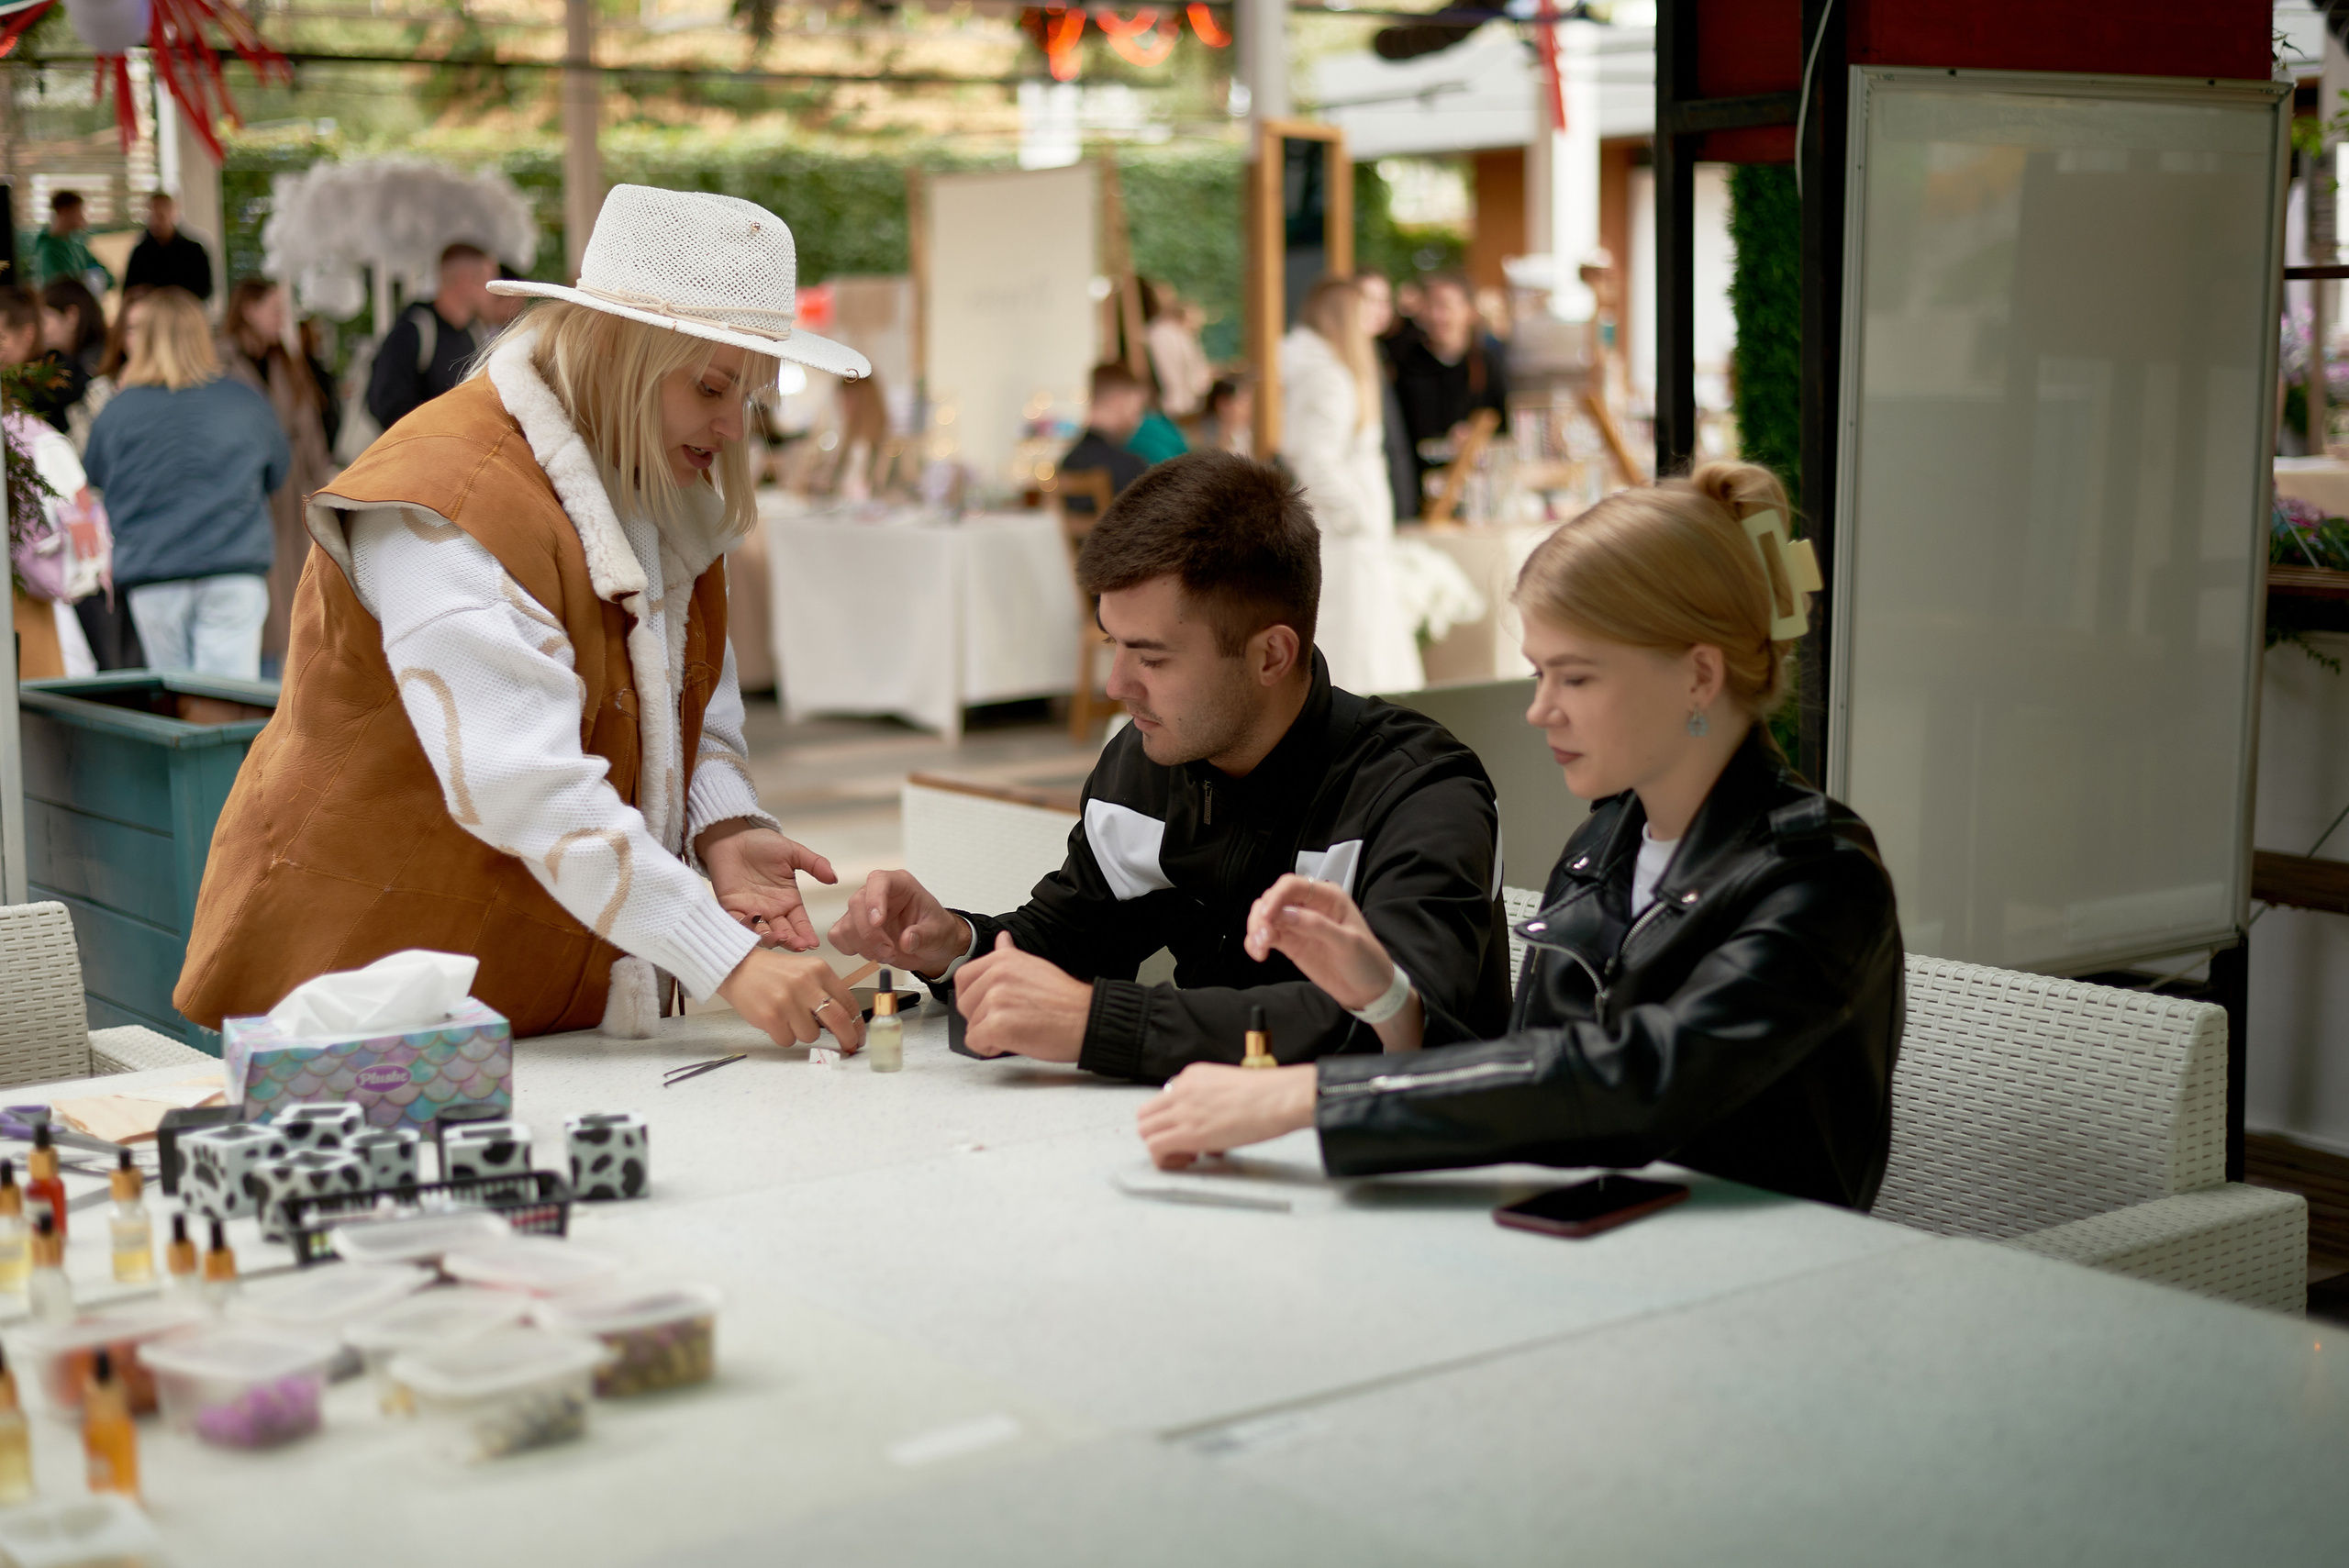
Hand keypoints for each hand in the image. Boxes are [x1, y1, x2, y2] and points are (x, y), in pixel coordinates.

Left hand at [698, 822, 835, 952]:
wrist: (733, 836)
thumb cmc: (762, 844)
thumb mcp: (793, 852)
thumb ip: (814, 864)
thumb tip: (834, 878)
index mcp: (788, 901)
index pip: (800, 923)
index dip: (806, 933)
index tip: (813, 943)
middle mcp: (771, 911)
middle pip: (783, 933)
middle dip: (791, 942)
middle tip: (799, 945)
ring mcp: (751, 911)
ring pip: (762, 933)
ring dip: (771, 938)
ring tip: (780, 937)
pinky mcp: (732, 907)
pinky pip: (738, 922)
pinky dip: (745, 925)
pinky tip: (755, 920)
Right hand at [717, 950, 864, 1051]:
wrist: (739, 967)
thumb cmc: (774, 973)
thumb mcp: (805, 971)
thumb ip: (825, 990)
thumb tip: (846, 1022)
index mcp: (819, 970)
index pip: (848, 1001)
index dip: (857, 1023)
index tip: (858, 1035)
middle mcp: (805, 984)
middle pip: (839, 1020)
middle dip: (847, 1037)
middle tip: (848, 1046)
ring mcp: (787, 1001)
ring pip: (811, 1035)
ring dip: (803, 1032)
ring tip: (789, 1017)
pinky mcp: (771, 1016)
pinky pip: (789, 1041)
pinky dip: (784, 1036)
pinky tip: (775, 1021)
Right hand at [827, 869, 972, 978]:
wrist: (931, 946)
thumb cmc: (935, 930)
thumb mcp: (939, 932)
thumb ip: (924, 935)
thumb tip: (907, 940)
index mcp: (899, 884)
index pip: (879, 880)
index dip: (874, 899)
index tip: (878, 922)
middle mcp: (877, 893)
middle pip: (857, 904)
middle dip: (870, 934)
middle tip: (889, 952)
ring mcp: (862, 911)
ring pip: (847, 925)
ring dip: (864, 946)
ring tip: (888, 955)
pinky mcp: (853, 928)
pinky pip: (838, 936)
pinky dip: (851, 949)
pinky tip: (872, 954)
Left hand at [953, 932, 1090, 1062]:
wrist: (1086, 1019)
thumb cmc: (1065, 1000)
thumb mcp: (1035, 966)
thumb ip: (1009, 956)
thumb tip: (1002, 940)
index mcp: (1003, 961)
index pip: (963, 978)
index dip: (972, 997)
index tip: (985, 1005)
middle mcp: (997, 976)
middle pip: (964, 1004)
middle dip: (980, 1017)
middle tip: (1008, 1020)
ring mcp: (996, 1000)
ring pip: (971, 1025)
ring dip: (989, 1034)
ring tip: (1018, 1029)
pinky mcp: (997, 1025)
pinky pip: (975, 1042)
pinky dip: (990, 1048)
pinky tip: (1012, 1041)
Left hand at [1137, 1063, 1317, 1169]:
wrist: (1278, 1098)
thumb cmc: (1268, 1093)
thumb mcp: (1232, 1086)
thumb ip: (1212, 1101)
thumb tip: (1211, 1124)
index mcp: (1194, 1075)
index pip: (1165, 1098)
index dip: (1174, 1119)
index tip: (1189, 1129)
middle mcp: (1182, 1089)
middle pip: (1146, 1114)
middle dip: (1158, 1132)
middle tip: (1180, 1145)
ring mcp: (1182, 1110)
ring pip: (1144, 1131)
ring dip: (1159, 1146)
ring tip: (1185, 1155)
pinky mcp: (1187, 1132)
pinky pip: (1155, 1148)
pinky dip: (1164, 1159)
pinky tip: (1187, 1161)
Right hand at [1245, 874, 1393, 1009]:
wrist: (1369, 989)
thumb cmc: (1366, 961)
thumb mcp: (1348, 942)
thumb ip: (1316, 926)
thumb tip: (1284, 914)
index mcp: (1327, 897)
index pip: (1293, 886)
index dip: (1275, 897)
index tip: (1266, 917)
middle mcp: (1309, 906)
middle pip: (1273, 898)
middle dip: (1261, 915)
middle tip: (1261, 937)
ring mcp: (1298, 924)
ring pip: (1265, 916)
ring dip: (1256, 929)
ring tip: (1259, 949)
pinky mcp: (1291, 942)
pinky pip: (1266, 936)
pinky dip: (1256, 942)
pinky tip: (1258, 953)